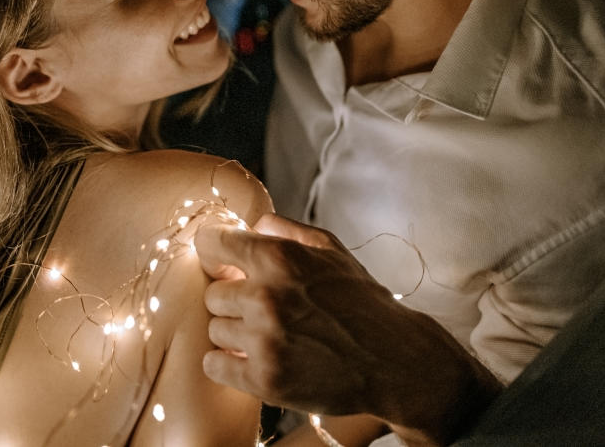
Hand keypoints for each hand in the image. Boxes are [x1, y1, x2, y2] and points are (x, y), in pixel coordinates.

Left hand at [195, 214, 500, 445]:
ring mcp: (264, 341)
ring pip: (214, 329)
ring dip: (234, 332)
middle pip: (211, 293)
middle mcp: (267, 297)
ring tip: (266, 334)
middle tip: (260, 308)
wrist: (393, 360)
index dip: (213, 252)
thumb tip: (248, 225)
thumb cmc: (360, 300)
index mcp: (279, 258)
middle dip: (233, 299)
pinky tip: (252, 357)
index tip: (221, 262)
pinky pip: (214, 364)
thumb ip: (283, 229)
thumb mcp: (330, 248)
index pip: (210, 243)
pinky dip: (227, 363)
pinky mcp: (265, 380)